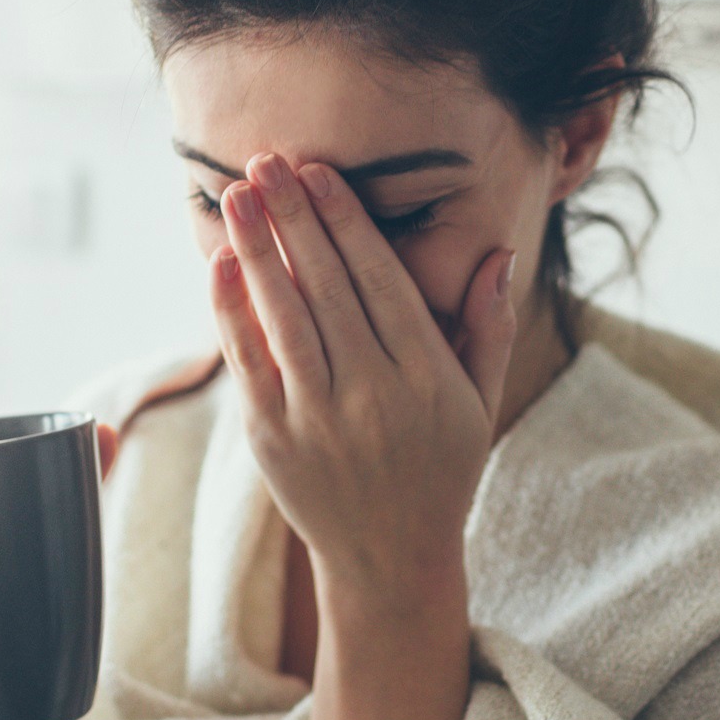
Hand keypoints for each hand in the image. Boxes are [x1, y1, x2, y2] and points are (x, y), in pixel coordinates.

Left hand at [209, 152, 515, 611]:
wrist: (389, 559)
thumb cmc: (440, 469)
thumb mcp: (480, 402)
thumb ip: (487, 328)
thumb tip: (498, 256)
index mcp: (428, 378)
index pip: (381, 282)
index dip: (347, 223)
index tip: (322, 172)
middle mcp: (373, 395)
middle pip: (327, 287)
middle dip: (295, 217)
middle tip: (268, 160)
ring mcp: (318, 419)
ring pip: (284, 317)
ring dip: (258, 249)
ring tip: (237, 194)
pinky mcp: (274, 439)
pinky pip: (249, 362)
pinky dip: (232, 311)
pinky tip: (221, 264)